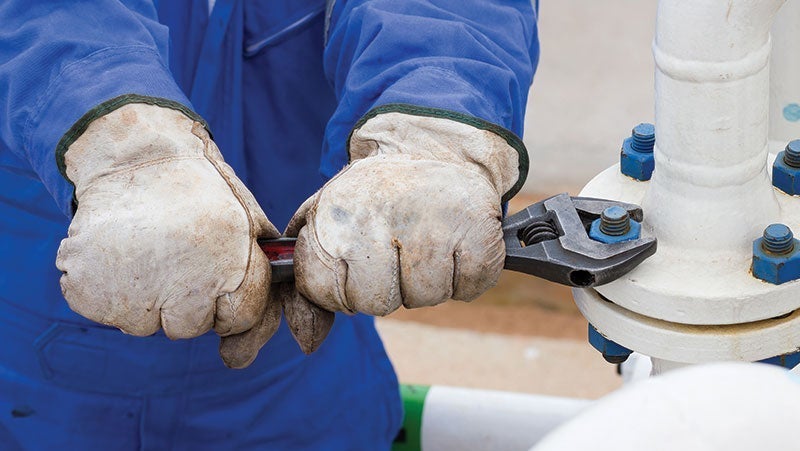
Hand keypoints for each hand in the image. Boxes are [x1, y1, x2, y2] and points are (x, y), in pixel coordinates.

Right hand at [56, 103, 279, 367]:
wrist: (135, 154)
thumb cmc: (198, 190)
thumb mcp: (246, 221)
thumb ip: (261, 278)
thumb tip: (249, 347)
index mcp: (230, 264)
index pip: (240, 319)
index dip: (230, 300)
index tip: (215, 274)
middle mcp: (185, 284)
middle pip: (190, 327)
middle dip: (186, 302)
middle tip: (175, 257)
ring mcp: (133, 291)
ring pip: (145, 324)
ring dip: (145, 298)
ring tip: (145, 250)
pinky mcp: (89, 290)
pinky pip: (107, 312)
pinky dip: (109, 291)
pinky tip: (119, 254)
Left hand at [289, 111, 521, 315]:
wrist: (433, 150)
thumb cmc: (373, 198)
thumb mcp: (327, 224)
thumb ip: (310, 283)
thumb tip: (308, 342)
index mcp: (336, 218)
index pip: (324, 292)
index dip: (340, 287)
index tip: (355, 262)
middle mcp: (380, 220)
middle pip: (377, 303)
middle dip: (386, 287)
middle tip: (396, 252)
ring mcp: (432, 227)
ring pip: (425, 298)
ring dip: (427, 281)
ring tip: (425, 242)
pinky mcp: (478, 233)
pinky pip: (467, 289)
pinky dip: (464, 276)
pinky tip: (454, 245)